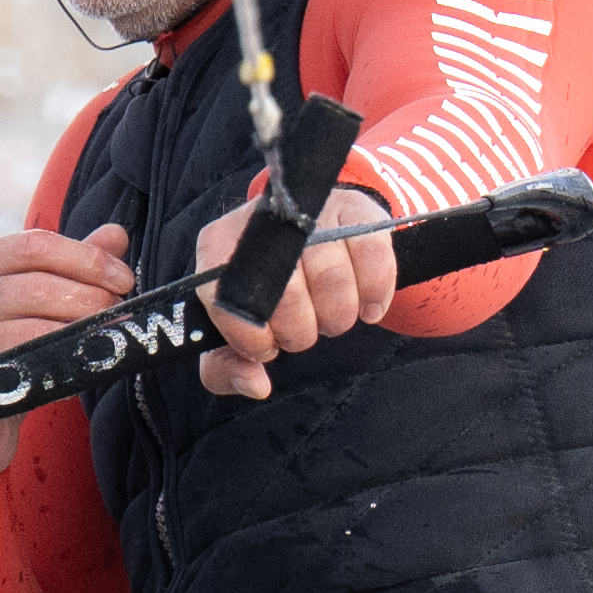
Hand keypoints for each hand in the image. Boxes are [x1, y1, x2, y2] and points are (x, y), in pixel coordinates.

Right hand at [0, 223, 134, 481]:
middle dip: (89, 296)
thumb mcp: (37, 307)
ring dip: (78, 331)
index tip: (123, 279)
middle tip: (118, 313)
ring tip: (103, 338)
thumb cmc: (6, 359)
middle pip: (34, 283)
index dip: (86, 258)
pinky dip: (58, 365)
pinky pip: (19, 366)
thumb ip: (72, 268)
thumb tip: (116, 234)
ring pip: (28, 326)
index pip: (33, 244)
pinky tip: (78, 369)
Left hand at [186, 185, 397, 397]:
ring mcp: (310, 211)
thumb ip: (226, 368)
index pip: (229, 300)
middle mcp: (262, 220)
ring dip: (338, 315)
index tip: (267, 345)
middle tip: (303, 331)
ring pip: (333, 276)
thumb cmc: (261, 296)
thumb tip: (256, 385)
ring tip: (331, 317)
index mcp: (217, 246)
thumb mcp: (233, 334)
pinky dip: (375, 293)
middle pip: (287, 291)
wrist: (305, 241)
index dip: (251, 337)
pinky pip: (374, 255)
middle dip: (299, 330)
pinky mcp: (353, 207)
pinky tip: (369, 308)